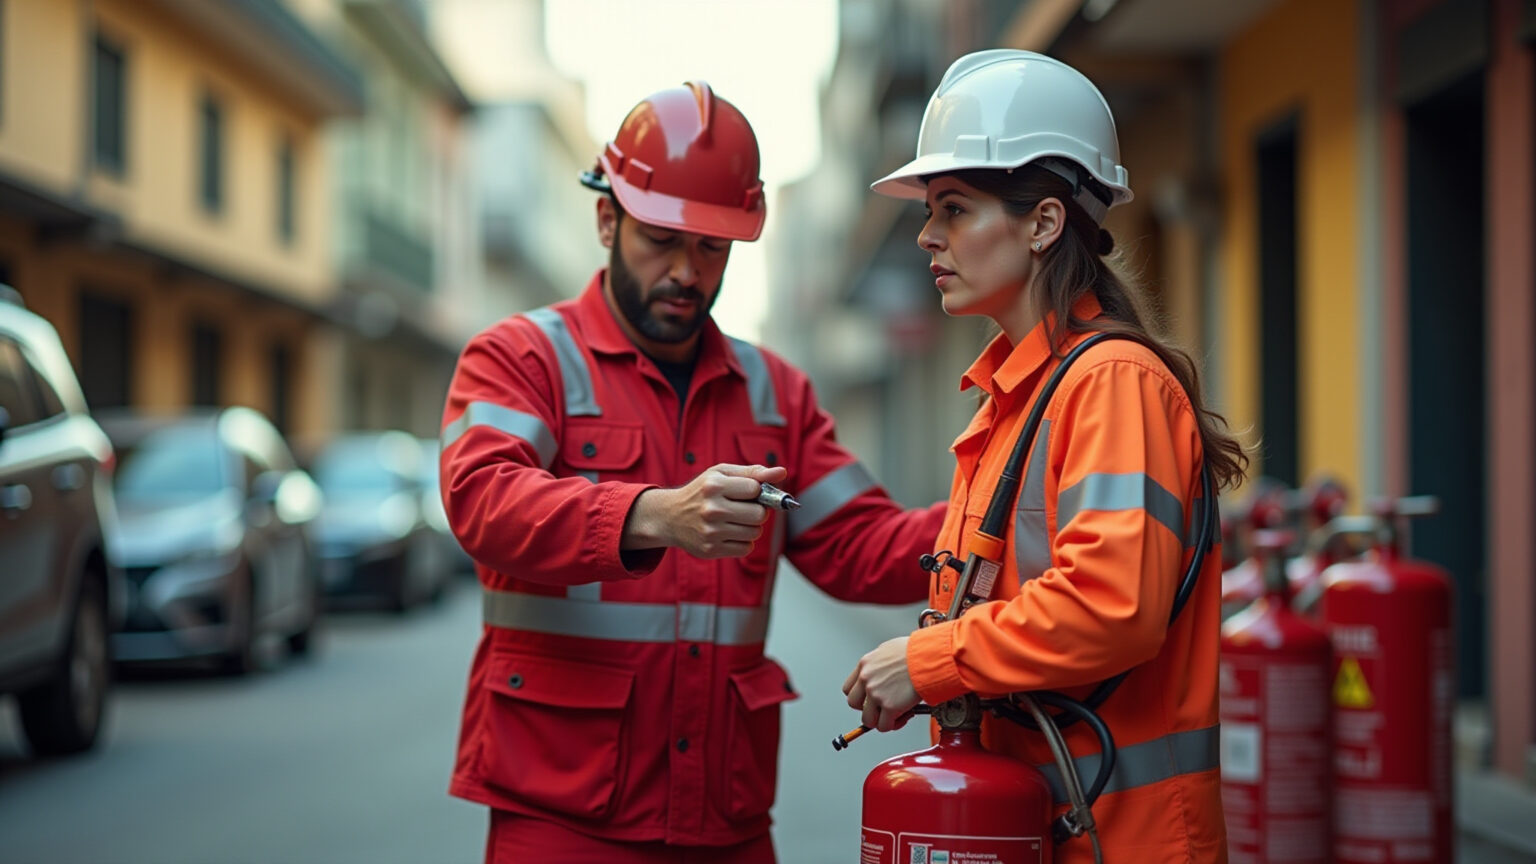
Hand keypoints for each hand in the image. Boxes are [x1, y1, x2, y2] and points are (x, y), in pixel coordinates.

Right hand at [622, 463, 787, 557]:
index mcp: (714, 486)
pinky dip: (743, 542)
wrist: (669, 517)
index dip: (755, 491)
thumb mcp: (722, 474)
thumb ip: (753, 472)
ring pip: (754, 533)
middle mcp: (712, 509)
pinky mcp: (710, 550)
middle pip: (759, 514)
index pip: (756, 489)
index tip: (746, 492)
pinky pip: (745, 548)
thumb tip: (782, 473)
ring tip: (734, 520)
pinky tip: (729, 533)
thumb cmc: (701, 492)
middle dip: (757, 511)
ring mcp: (710, 532)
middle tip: (744, 508)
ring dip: (750, 527)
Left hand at [843, 636, 919, 731]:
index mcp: (865, 664)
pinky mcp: (889, 706)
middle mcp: (866, 679)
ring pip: (868, 719)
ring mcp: (876, 694)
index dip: (860, 697)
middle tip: (882, 708)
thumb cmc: (916, 651)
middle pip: (854, 704)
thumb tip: (885, 671)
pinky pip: (884, 726)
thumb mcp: (890, 650)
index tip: (868, 700)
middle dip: (868, 709)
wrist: (928, 657)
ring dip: (880, 720)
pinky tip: (904, 716)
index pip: (849, 688)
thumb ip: (881, 663)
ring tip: (895, 715)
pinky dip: (894, 725)